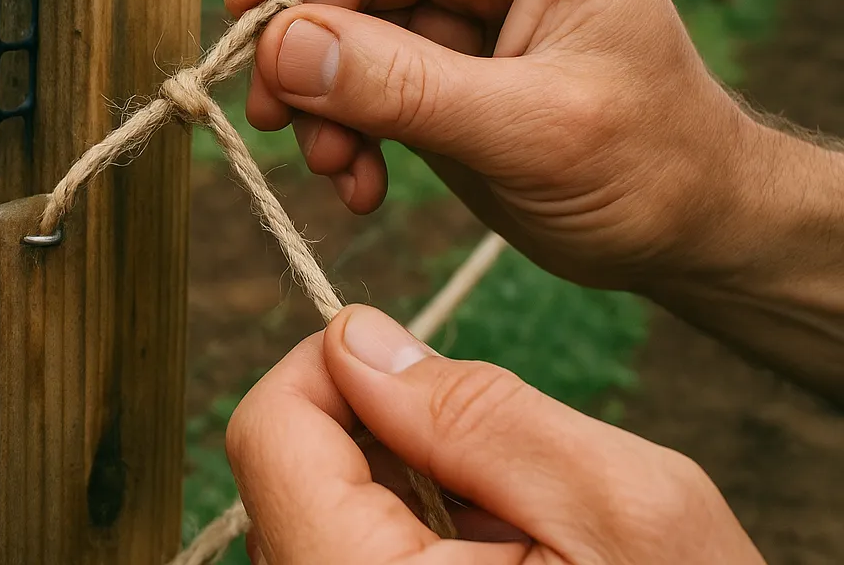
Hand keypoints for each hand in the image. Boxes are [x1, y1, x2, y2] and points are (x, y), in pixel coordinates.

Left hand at [227, 305, 761, 563]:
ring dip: (397, 482)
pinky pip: (351, 560)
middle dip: (372, 425)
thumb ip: (474, 411)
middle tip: (480, 442)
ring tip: (502, 514)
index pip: (269, 433)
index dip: (327, 364)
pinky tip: (492, 551)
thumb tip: (358, 338)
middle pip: (284, 472)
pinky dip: (410, 532)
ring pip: (315, 514)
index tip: (396, 350)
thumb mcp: (612, 504)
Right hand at [228, 0, 843, 399]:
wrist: (693, 237)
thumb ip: (401, 86)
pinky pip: (349, 82)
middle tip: (275, 113)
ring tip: (332, 167)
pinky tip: (358, 185)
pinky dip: (338, 132)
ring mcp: (452, 12)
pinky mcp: (429, 71)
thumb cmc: (654, 166)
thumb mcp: (530, 128)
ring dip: (314, 99)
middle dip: (302, 39)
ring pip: (334, 26)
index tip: (251, 3)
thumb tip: (280, 47)